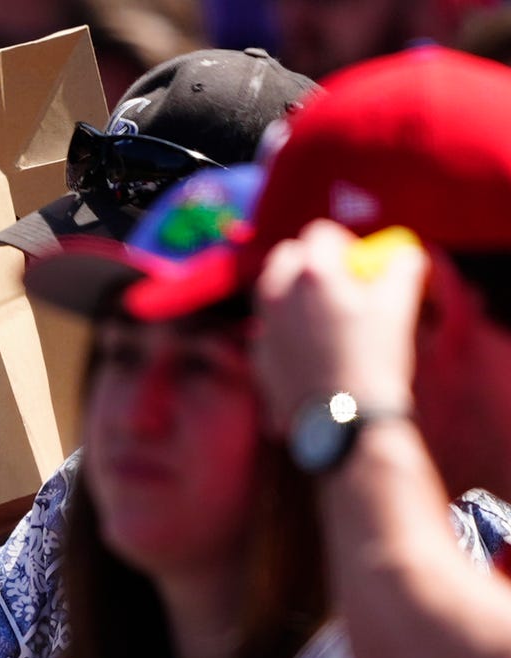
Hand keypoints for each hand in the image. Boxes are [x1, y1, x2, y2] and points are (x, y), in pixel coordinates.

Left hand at [252, 220, 427, 431]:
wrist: (345, 422)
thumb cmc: (374, 361)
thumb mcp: (399, 306)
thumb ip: (401, 268)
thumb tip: (402, 255)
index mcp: (311, 273)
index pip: (319, 233)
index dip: (344, 242)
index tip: (360, 262)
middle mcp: (277, 293)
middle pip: (287, 256)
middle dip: (312, 261)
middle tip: (342, 284)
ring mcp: (263, 325)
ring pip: (271, 289)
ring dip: (294, 291)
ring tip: (326, 314)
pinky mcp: (258, 355)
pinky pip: (269, 327)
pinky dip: (286, 327)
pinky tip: (313, 348)